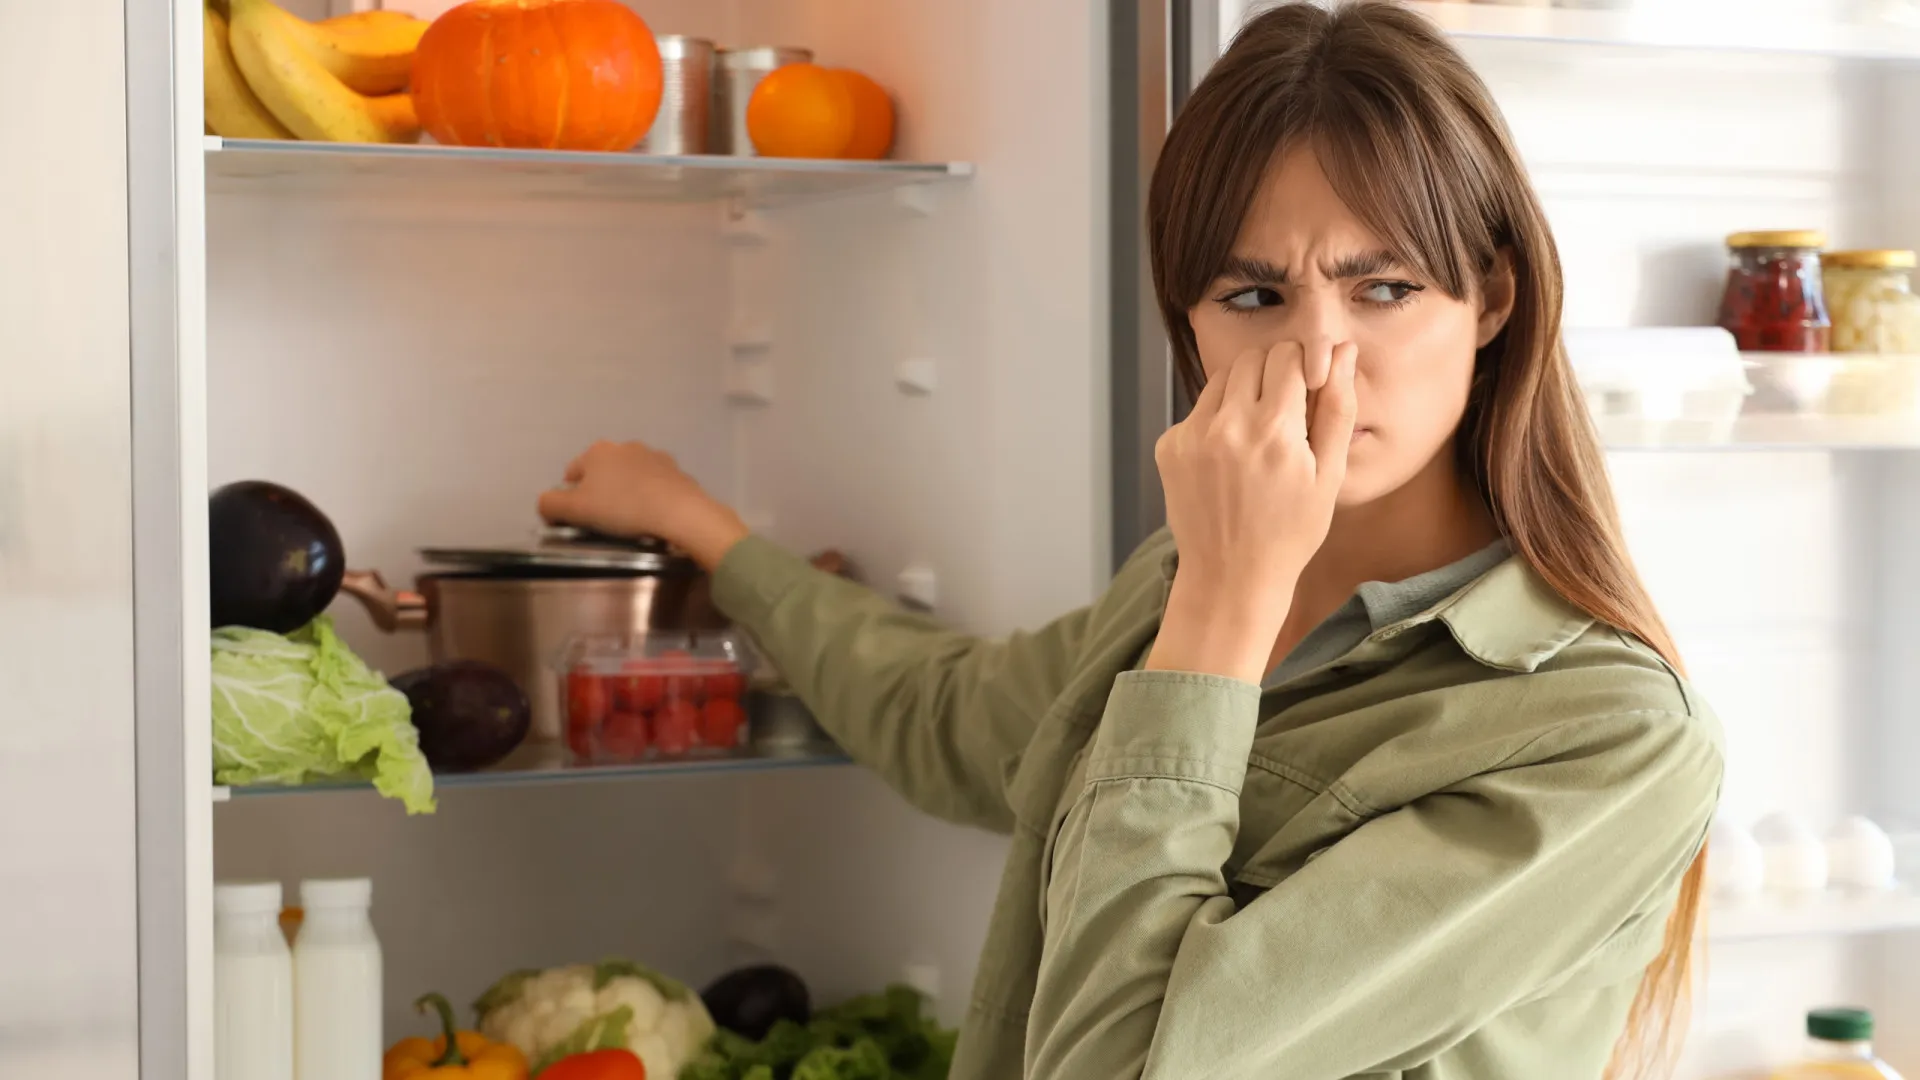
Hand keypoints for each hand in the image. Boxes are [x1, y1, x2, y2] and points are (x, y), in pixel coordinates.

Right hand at [536, 440, 749, 570]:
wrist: (679, 510)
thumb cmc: (621, 508)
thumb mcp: (575, 510)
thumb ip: (550, 504)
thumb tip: (546, 504)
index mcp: (597, 451)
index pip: (572, 474)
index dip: (570, 497)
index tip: (579, 519)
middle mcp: (624, 446)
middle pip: (601, 472)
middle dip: (599, 492)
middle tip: (604, 520)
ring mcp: (653, 455)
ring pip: (628, 475)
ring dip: (625, 491)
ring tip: (630, 518)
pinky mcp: (675, 470)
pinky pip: (653, 483)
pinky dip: (649, 495)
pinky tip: (652, 513)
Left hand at [1146, 340, 1358, 681]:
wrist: (1230, 578)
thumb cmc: (1290, 532)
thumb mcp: (1329, 475)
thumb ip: (1337, 407)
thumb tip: (1342, 350)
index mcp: (1275, 430)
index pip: (1288, 355)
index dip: (1303, 368)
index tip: (1308, 392)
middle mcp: (1227, 426)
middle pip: (1253, 359)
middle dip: (1273, 374)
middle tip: (1285, 416)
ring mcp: (1191, 435)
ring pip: (1221, 379)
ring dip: (1242, 395)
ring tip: (1256, 441)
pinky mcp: (1168, 446)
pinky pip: (1198, 410)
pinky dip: (1215, 422)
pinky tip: (1228, 462)